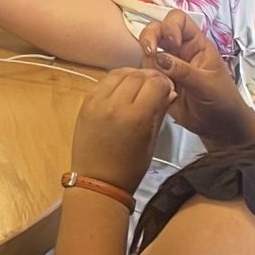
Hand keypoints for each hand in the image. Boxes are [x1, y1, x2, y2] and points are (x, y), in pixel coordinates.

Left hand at [71, 68, 173, 190]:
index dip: (165, 83)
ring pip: (119, 73)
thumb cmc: (130, 167)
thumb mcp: (152, 141)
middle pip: (137, 75)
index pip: (155, 84)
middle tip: (155, 85)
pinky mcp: (85, 103)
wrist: (98, 181)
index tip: (167, 89)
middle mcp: (116, 105)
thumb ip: (160, 112)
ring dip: (132, 75)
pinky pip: (102, 81)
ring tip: (139, 83)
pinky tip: (122, 87)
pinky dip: (115, 80)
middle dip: (150, 77)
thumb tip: (169, 92)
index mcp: (137, 117)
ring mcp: (98, 102)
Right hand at [133, 9, 254, 148]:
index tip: (171, 42)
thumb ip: (184, 71)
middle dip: (149, 38)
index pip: (178, 20)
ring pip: (148, 52)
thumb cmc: (222, 101)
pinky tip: (154, 89)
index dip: (170, 25)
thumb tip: (158, 57)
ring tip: (160, 80)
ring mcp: (167, 66)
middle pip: (156, 30)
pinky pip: (145, 72)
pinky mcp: (159, 81)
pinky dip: (144, 77)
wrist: (219, 128)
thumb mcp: (206, 85)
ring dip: (148, 62)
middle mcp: (179, 51)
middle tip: (149, 54)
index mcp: (196, 44)